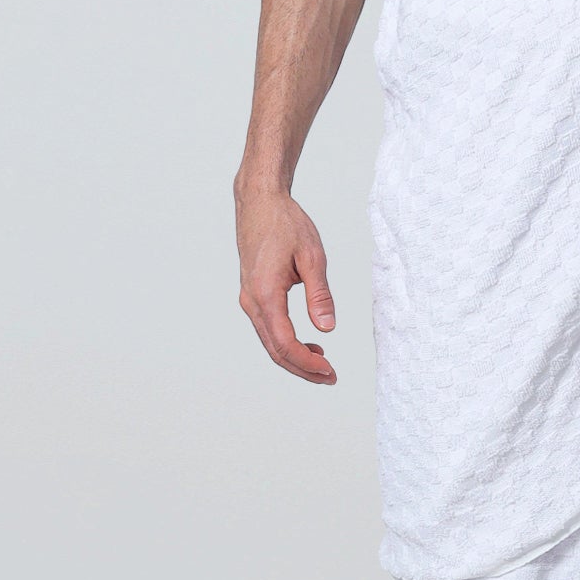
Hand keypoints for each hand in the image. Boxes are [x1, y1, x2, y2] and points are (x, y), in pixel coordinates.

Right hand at [236, 184, 337, 382]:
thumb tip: (327, 328)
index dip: (307, 363)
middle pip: (275, 350)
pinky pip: (268, 329)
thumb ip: (320, 294)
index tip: (329, 371)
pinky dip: (286, 342)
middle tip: (330, 377)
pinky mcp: (252, 296)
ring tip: (323, 364)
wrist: (259, 202)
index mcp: (265, 294)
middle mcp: (251, 301)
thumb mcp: (312, 256)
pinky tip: (308, 343)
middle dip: (303, 368)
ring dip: (295, 358)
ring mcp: (249, 300)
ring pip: (270, 342)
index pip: (285, 342)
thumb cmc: (285, 224)